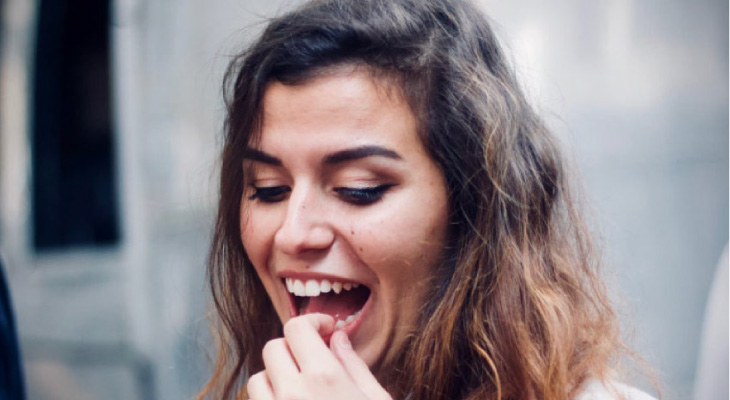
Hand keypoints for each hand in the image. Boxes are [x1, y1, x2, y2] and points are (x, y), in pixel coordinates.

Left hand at [246, 313, 392, 399]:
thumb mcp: (377, 399)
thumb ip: (354, 365)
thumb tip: (338, 338)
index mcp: (324, 377)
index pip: (297, 327)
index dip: (311, 322)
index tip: (325, 330)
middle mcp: (294, 393)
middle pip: (274, 348)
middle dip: (293, 348)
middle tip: (313, 359)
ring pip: (258, 378)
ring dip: (276, 377)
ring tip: (300, 387)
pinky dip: (269, 398)